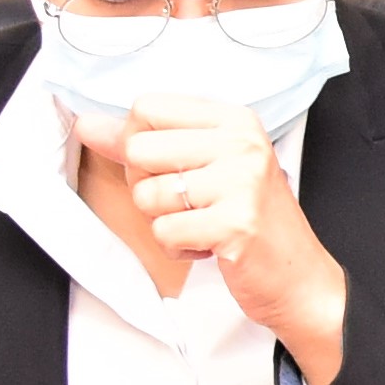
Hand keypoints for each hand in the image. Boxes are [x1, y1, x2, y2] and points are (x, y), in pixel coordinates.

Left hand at [83, 97, 350, 384]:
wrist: (297, 278)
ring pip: (147, 195)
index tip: (168, 168)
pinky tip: (208, 245)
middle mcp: (241, 142)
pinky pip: (164, 232)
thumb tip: (87, 124)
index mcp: (233, 119)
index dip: (139, 143)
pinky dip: (178, 248)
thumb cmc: (247, 220)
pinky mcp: (235, 223)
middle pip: (138, 148)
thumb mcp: (205, 167)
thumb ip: (145, 142)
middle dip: (146, 186)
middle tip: (185, 202)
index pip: (147, 107)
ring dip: (163, 221)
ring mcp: (240, 182)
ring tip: (200, 224)